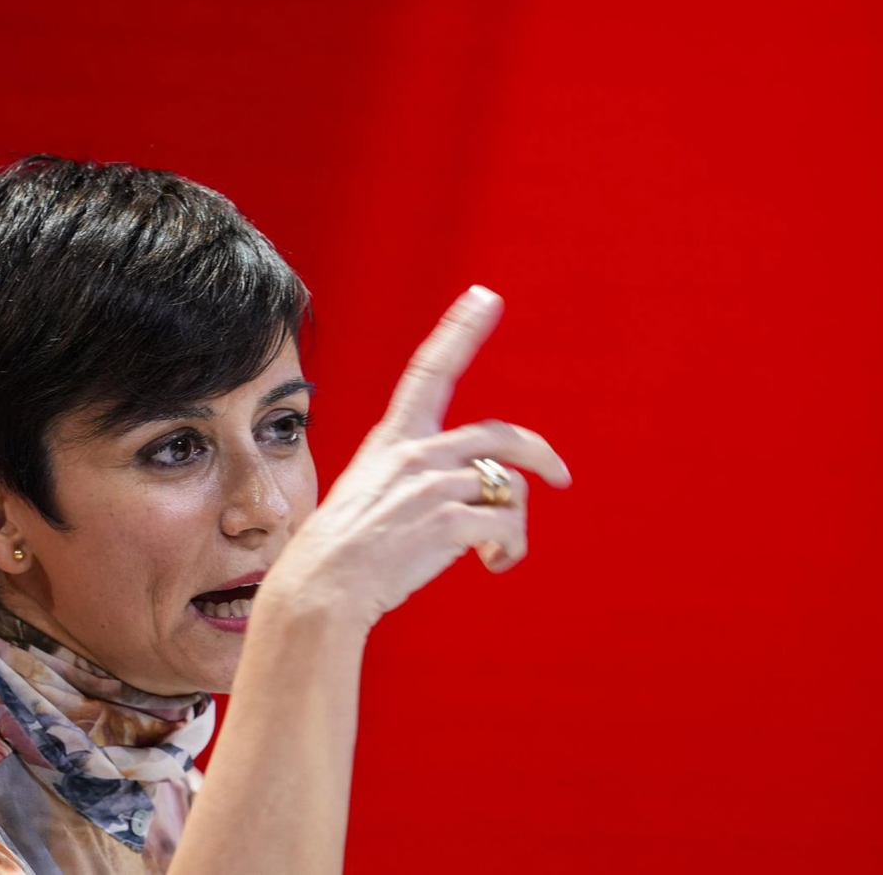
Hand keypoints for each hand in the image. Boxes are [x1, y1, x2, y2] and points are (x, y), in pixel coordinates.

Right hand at [264, 285, 572, 632]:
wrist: (323, 585)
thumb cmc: (342, 545)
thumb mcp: (369, 488)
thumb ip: (415, 473)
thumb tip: (475, 481)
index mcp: (394, 438)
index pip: (430, 370)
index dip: (460, 330)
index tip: (485, 297)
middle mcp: (418, 453)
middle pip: (501, 437)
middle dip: (539, 453)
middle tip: (559, 476)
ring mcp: (436, 486)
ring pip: (510, 491)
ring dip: (510, 527)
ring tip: (492, 552)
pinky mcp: (451, 522)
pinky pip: (508, 528)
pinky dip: (509, 550)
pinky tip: (492, 564)